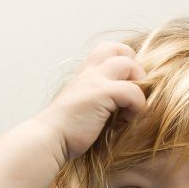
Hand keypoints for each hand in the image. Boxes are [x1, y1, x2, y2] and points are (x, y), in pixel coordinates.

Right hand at [31, 41, 146, 160]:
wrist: (50, 138)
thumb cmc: (66, 132)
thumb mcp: (83, 108)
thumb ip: (98, 101)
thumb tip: (120, 110)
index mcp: (85, 74)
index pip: (109, 51)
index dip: (124, 64)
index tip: (125, 89)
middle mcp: (90, 72)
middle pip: (120, 49)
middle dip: (135, 68)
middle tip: (133, 93)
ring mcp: (95, 80)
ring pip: (130, 64)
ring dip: (139, 86)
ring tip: (132, 107)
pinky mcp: (101, 93)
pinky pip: (133, 91)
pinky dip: (137, 106)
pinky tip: (125, 121)